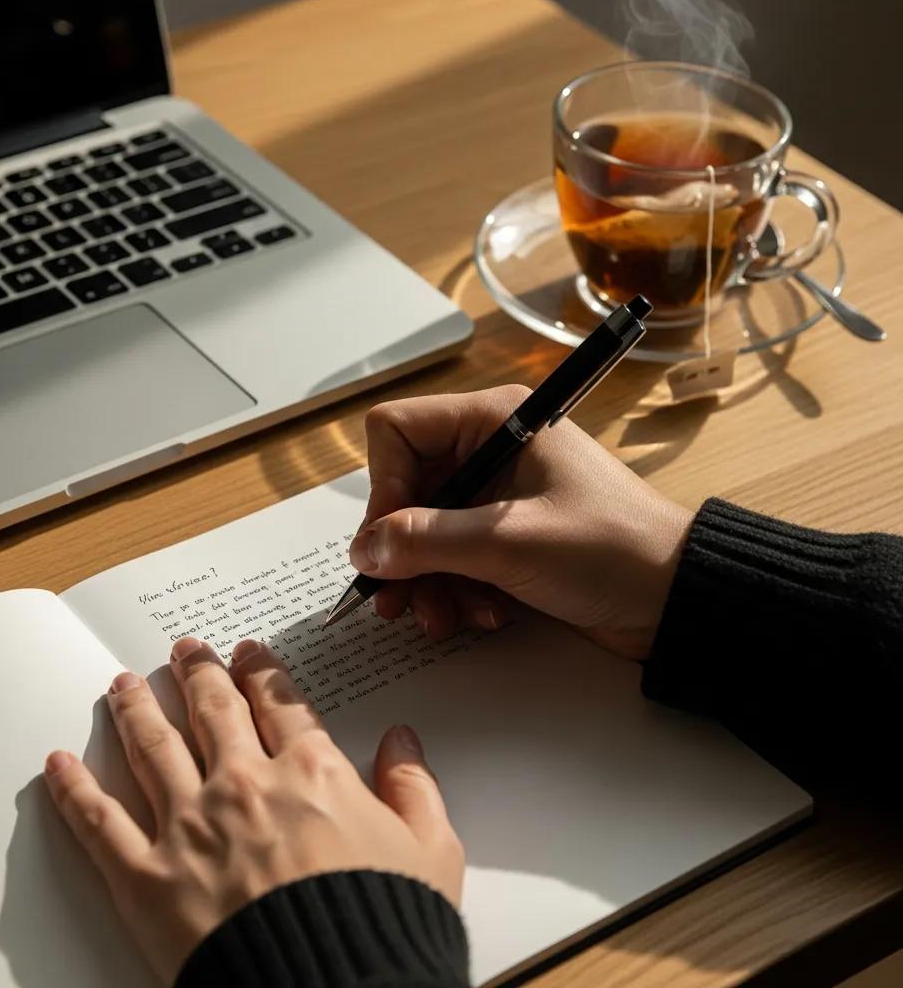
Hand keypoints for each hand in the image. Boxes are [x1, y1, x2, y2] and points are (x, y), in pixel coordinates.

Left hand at [44, 637, 462, 983]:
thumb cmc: (383, 927)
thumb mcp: (431, 853)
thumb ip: (415, 788)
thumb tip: (402, 740)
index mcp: (311, 772)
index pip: (279, 703)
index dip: (261, 672)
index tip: (247, 654)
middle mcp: (245, 784)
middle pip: (211, 710)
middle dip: (196, 673)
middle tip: (183, 649)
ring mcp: (191, 826)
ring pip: (153, 747)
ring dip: (135, 709)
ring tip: (122, 684)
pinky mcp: (147, 878)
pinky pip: (99, 823)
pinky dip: (74, 788)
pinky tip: (58, 763)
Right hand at [349, 385, 692, 658]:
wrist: (677, 599)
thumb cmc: (609, 550)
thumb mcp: (509, 543)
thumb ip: (427, 541)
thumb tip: (363, 549)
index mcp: (494, 421)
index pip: (397, 432)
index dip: (383, 488)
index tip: (390, 544)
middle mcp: (489, 451)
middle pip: (405, 491)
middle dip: (404, 552)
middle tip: (397, 603)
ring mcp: (497, 497)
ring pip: (424, 533)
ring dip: (429, 582)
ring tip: (448, 619)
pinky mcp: (506, 537)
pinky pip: (453, 559)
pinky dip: (457, 591)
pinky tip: (485, 615)